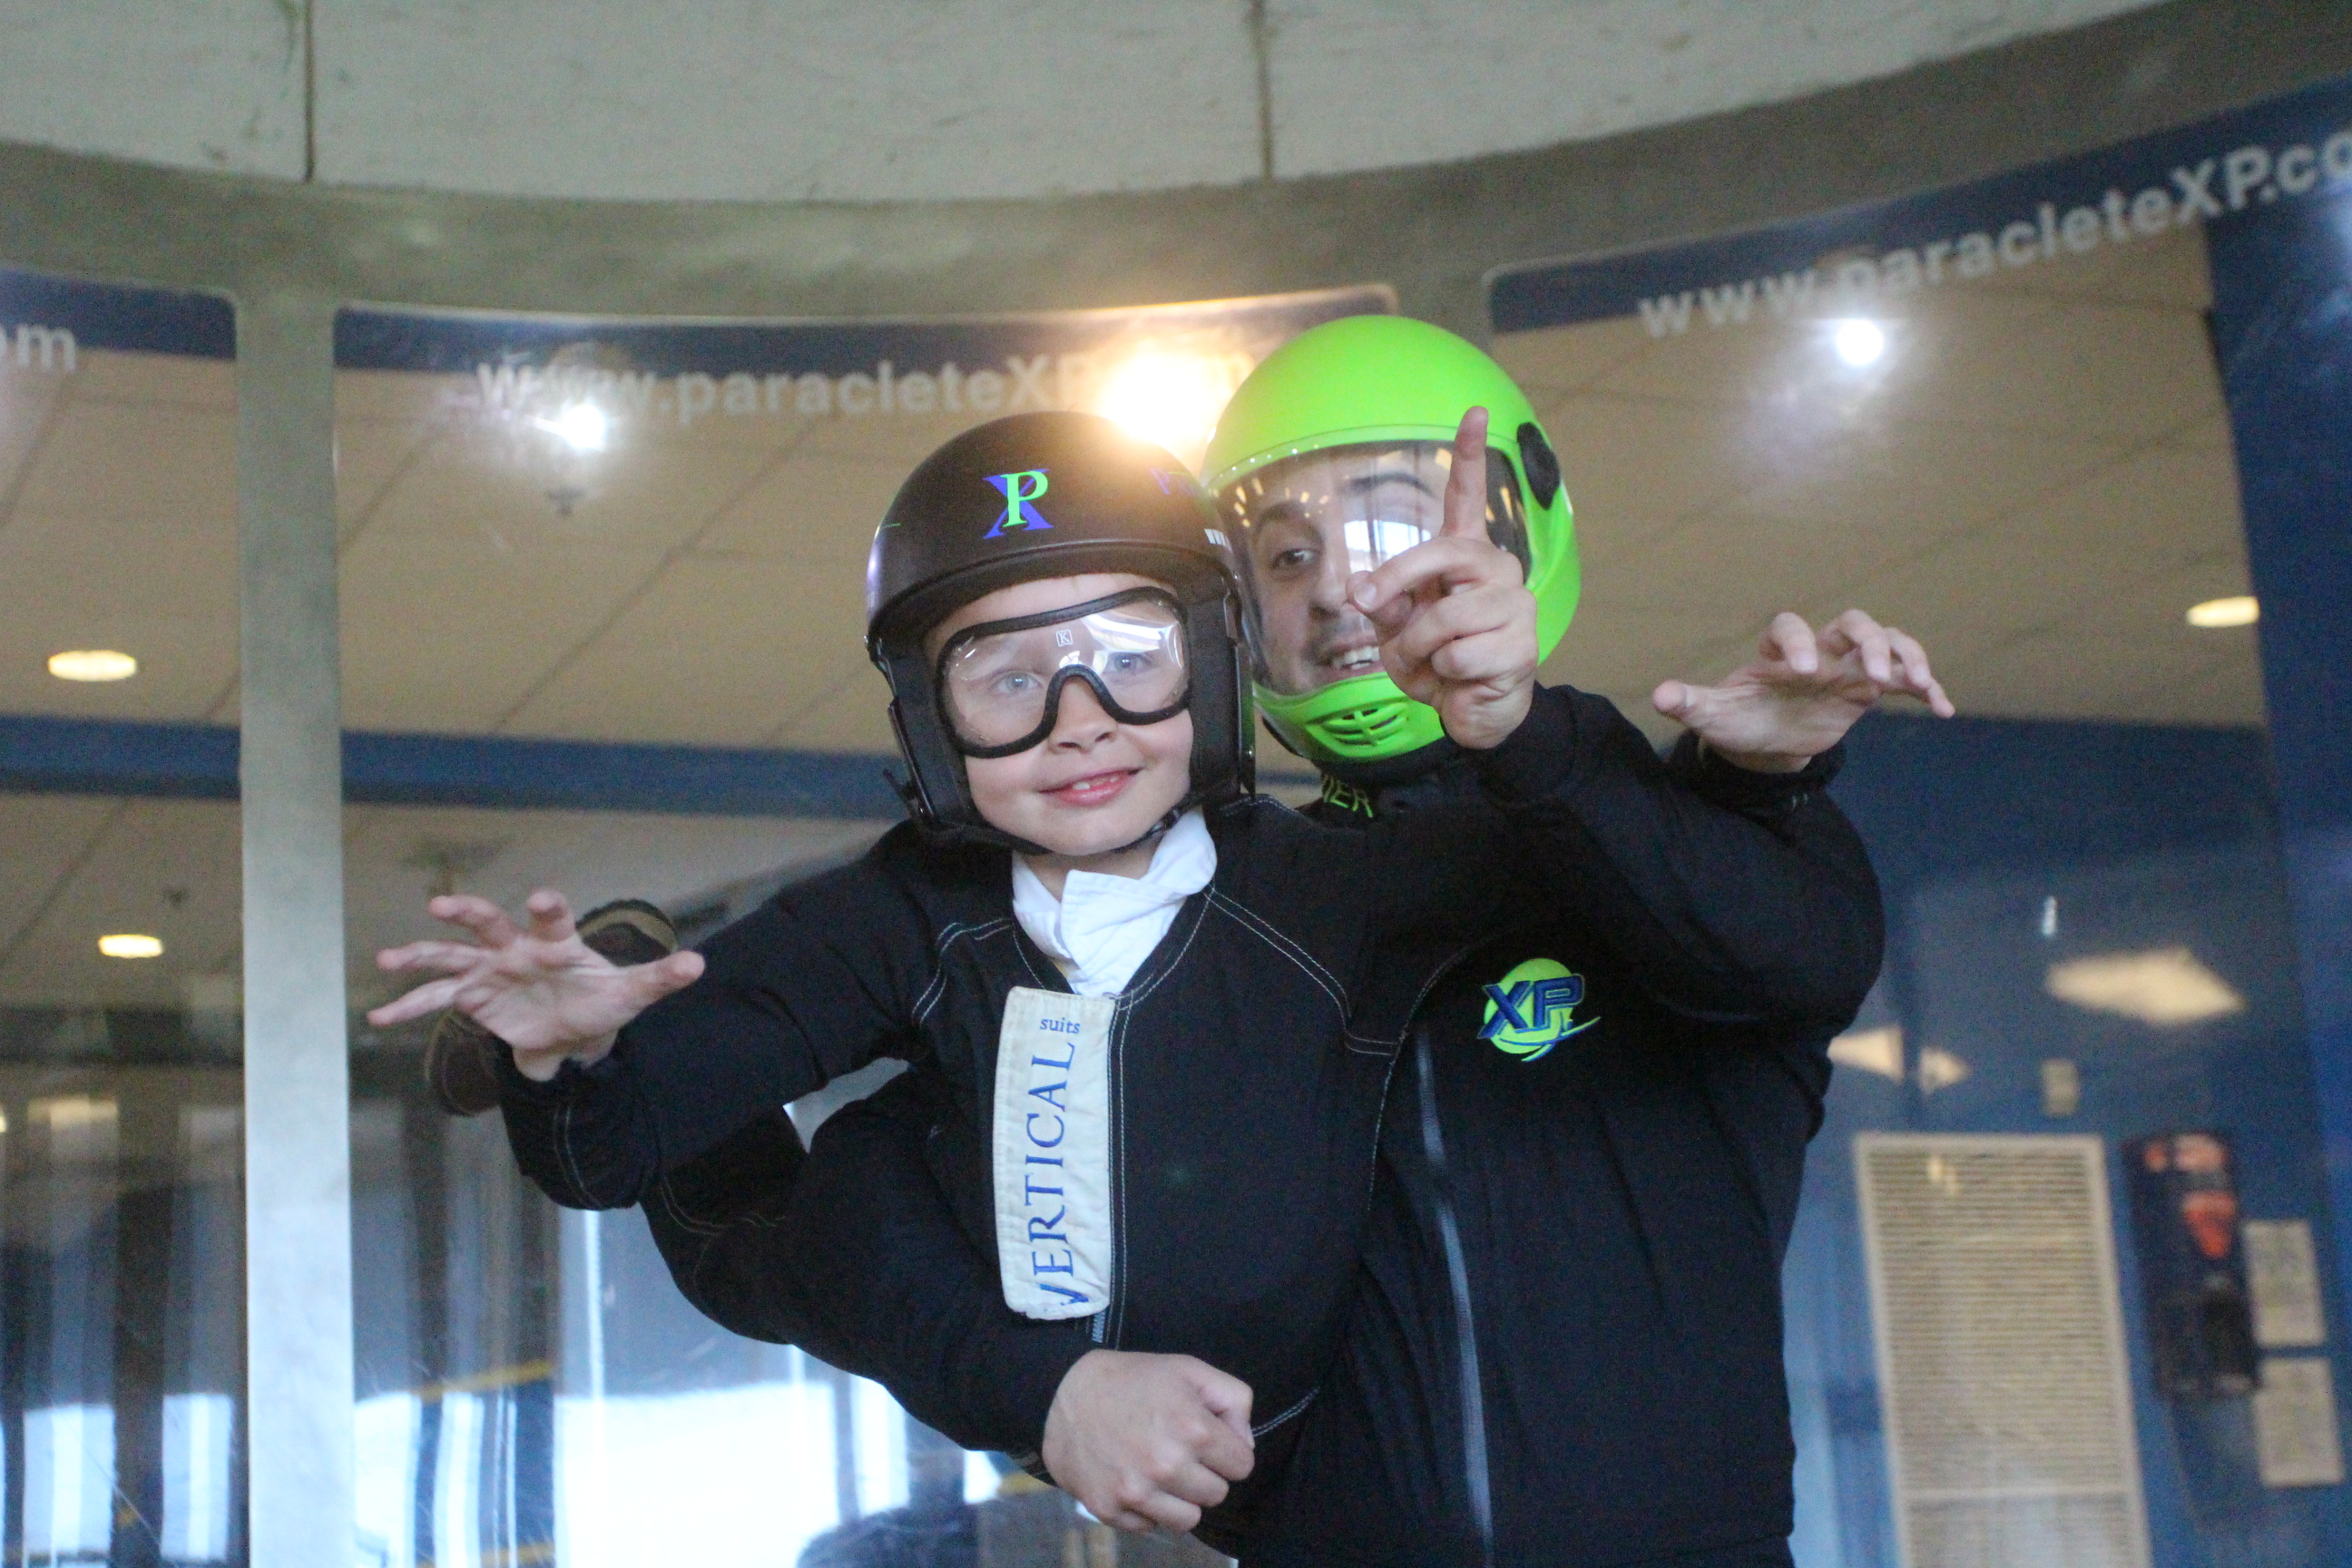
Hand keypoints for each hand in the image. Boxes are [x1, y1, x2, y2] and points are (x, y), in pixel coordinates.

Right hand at [368, 889, 704, 1078]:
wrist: (575, 1023)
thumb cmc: (602, 997)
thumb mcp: (632, 993)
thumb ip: (660, 978)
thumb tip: (699, 965)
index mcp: (556, 942)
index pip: (552, 918)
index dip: (547, 907)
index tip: (540, 897)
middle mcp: (516, 948)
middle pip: (488, 924)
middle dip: (468, 913)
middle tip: (441, 905)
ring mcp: (489, 970)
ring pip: (450, 958)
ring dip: (420, 957)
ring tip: (388, 960)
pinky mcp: (473, 996)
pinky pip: (435, 1001)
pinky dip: (408, 1009)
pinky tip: (377, 1018)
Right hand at [1042, 1350, 1254, 1533]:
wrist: (1062, 1394)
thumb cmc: (1132, 1380)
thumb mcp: (1189, 1369)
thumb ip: (1234, 1400)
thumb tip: (1244, 1445)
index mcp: (1194, 1429)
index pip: (1242, 1465)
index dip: (1227, 1450)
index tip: (1207, 1439)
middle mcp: (1167, 1466)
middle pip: (1218, 1494)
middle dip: (1205, 1474)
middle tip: (1179, 1451)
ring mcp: (1137, 1492)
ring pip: (1189, 1520)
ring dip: (1181, 1498)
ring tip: (1160, 1470)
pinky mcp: (1111, 1510)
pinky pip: (1151, 1526)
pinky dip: (1148, 1509)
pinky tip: (1134, 1479)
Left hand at [1347, 407, 1539, 749]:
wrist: (1471, 713)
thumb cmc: (1437, 662)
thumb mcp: (1398, 629)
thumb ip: (1383, 602)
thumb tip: (1359, 588)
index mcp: (1465, 559)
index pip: (1468, 498)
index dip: (1470, 455)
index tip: (1476, 411)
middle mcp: (1496, 571)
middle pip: (1442, 554)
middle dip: (1397, 583)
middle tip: (1370, 606)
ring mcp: (1515, 606)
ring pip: (1443, 617)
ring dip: (1416, 649)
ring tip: (1429, 663)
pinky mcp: (1522, 645)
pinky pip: (1456, 652)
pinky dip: (1441, 674)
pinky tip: (1459, 679)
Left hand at [1652, 609, 1954, 773]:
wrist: (1764, 742)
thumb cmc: (1738, 720)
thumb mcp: (1714, 714)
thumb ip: (1691, 702)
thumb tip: (1660, 695)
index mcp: (1778, 651)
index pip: (1790, 627)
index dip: (1800, 640)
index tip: (1803, 671)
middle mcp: (1818, 651)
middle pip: (1852, 624)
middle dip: (1866, 642)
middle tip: (1871, 673)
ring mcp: (1847, 667)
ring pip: (1886, 642)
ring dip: (1907, 656)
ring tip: (1919, 684)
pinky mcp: (1868, 690)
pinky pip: (1905, 679)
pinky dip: (1928, 689)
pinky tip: (1944, 710)